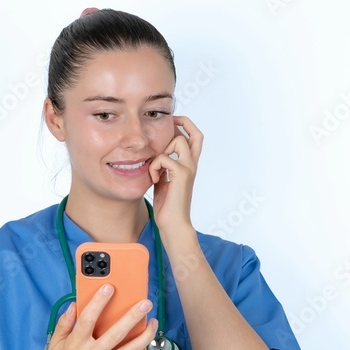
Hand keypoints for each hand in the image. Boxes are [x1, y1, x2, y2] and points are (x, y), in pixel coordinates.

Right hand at [38, 284, 157, 349]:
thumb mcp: (55, 345)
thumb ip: (64, 324)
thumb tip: (74, 306)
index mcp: (75, 345)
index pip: (88, 318)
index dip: (99, 302)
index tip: (110, 288)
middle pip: (116, 333)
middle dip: (133, 316)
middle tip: (145, 303)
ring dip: (144, 335)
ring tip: (152, 323)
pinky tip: (141, 342)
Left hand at [147, 115, 202, 236]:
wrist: (173, 224)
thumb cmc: (167, 206)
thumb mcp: (163, 180)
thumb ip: (162, 166)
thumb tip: (153, 155)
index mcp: (189, 165)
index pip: (195, 138)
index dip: (185, 126)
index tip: (170, 125)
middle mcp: (192, 165)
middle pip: (196, 133)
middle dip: (178, 126)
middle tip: (162, 134)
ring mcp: (189, 168)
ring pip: (178, 140)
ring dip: (162, 149)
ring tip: (156, 167)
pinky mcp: (182, 175)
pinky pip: (164, 158)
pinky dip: (154, 166)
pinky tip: (154, 179)